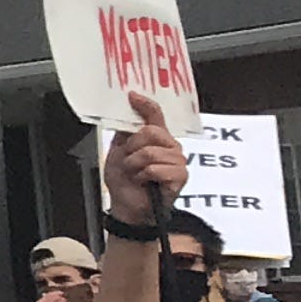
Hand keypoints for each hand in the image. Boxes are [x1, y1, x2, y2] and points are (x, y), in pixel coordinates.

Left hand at [105, 96, 184, 222]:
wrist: (126, 205)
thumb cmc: (125, 180)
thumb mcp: (119, 150)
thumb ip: (125, 131)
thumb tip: (127, 108)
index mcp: (157, 138)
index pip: (156, 115)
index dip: (145, 104)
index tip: (132, 96)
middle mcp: (170, 146)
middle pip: (151, 132)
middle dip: (132, 148)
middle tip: (128, 160)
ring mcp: (178, 161)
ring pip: (150, 152)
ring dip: (135, 165)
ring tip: (135, 173)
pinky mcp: (181, 176)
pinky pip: (156, 168)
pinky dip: (143, 176)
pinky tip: (144, 181)